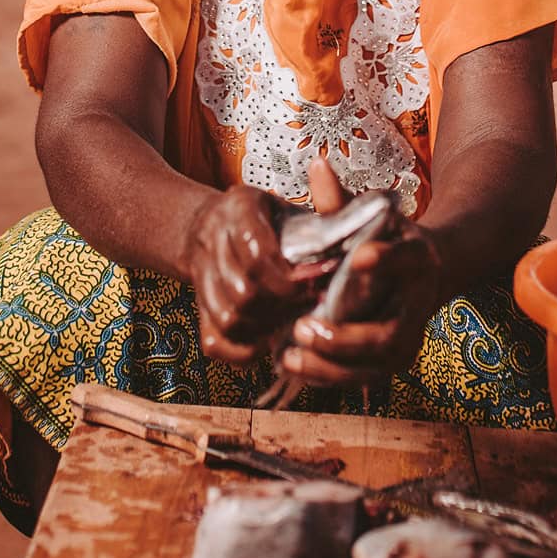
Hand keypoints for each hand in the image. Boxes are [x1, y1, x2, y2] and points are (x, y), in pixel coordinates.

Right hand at [185, 186, 311, 364]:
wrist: (207, 223)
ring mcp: (201, 275)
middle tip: (307, 305)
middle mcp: (212, 239)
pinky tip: (266, 340)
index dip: (288, 280)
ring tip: (290, 320)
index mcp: (239, 209)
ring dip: (264, 327)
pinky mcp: (198, 306)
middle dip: (281, 305)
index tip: (314, 286)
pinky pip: (214, 342)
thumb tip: (357, 250)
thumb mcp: (289, 207)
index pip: (257, 255)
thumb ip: (318, 226)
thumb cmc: (263, 218)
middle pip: (243, 291)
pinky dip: (242, 351)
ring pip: (228, 318)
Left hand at [280, 217, 443, 387]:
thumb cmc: (385, 239)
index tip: (358, 256)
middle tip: (303, 327)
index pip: (407, 258)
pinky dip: (328, 375)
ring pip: (376, 365)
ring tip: (291, 354)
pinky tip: (294, 364)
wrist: (423, 272)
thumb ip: (340, 201)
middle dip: (346, 338)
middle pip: (389, 333)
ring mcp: (409, 337)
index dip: (386, 258)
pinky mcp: (392, 361)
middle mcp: (419, 303)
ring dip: (331, 366)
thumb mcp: (369, 215)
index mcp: (417, 258)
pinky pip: (363, 378)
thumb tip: (317, 166)